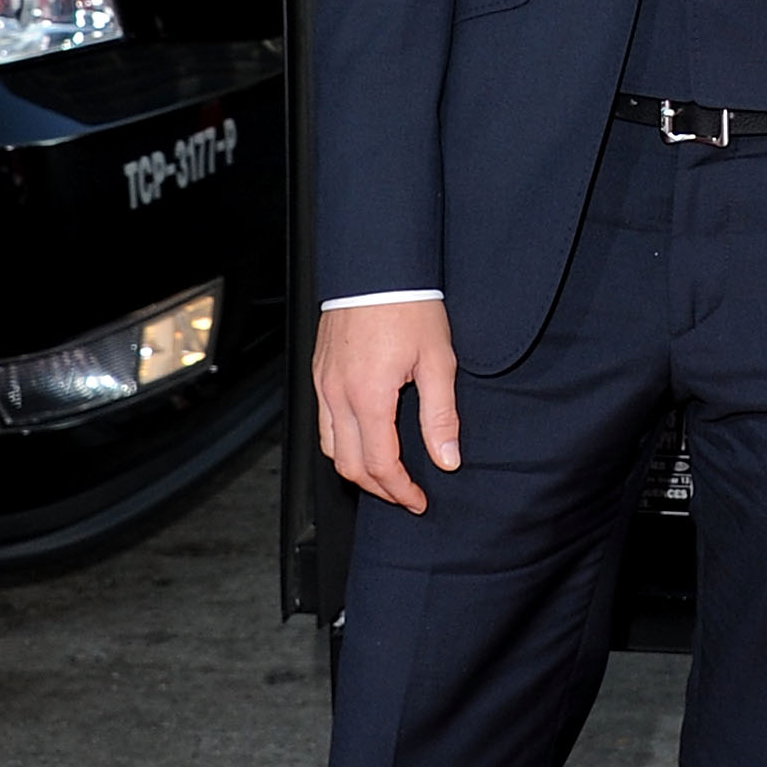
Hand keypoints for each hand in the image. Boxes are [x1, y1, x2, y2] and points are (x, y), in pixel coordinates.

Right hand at [313, 300, 459, 513]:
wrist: (378, 265)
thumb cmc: (409, 305)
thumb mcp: (438, 361)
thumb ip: (440, 416)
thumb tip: (446, 459)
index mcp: (368, 396)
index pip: (380, 464)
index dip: (400, 490)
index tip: (418, 500)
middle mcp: (337, 394)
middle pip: (348, 465)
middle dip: (378, 488)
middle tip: (405, 495)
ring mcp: (323, 383)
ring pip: (330, 447)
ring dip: (356, 468)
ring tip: (386, 473)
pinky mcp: (320, 372)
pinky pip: (324, 421)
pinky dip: (342, 442)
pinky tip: (366, 438)